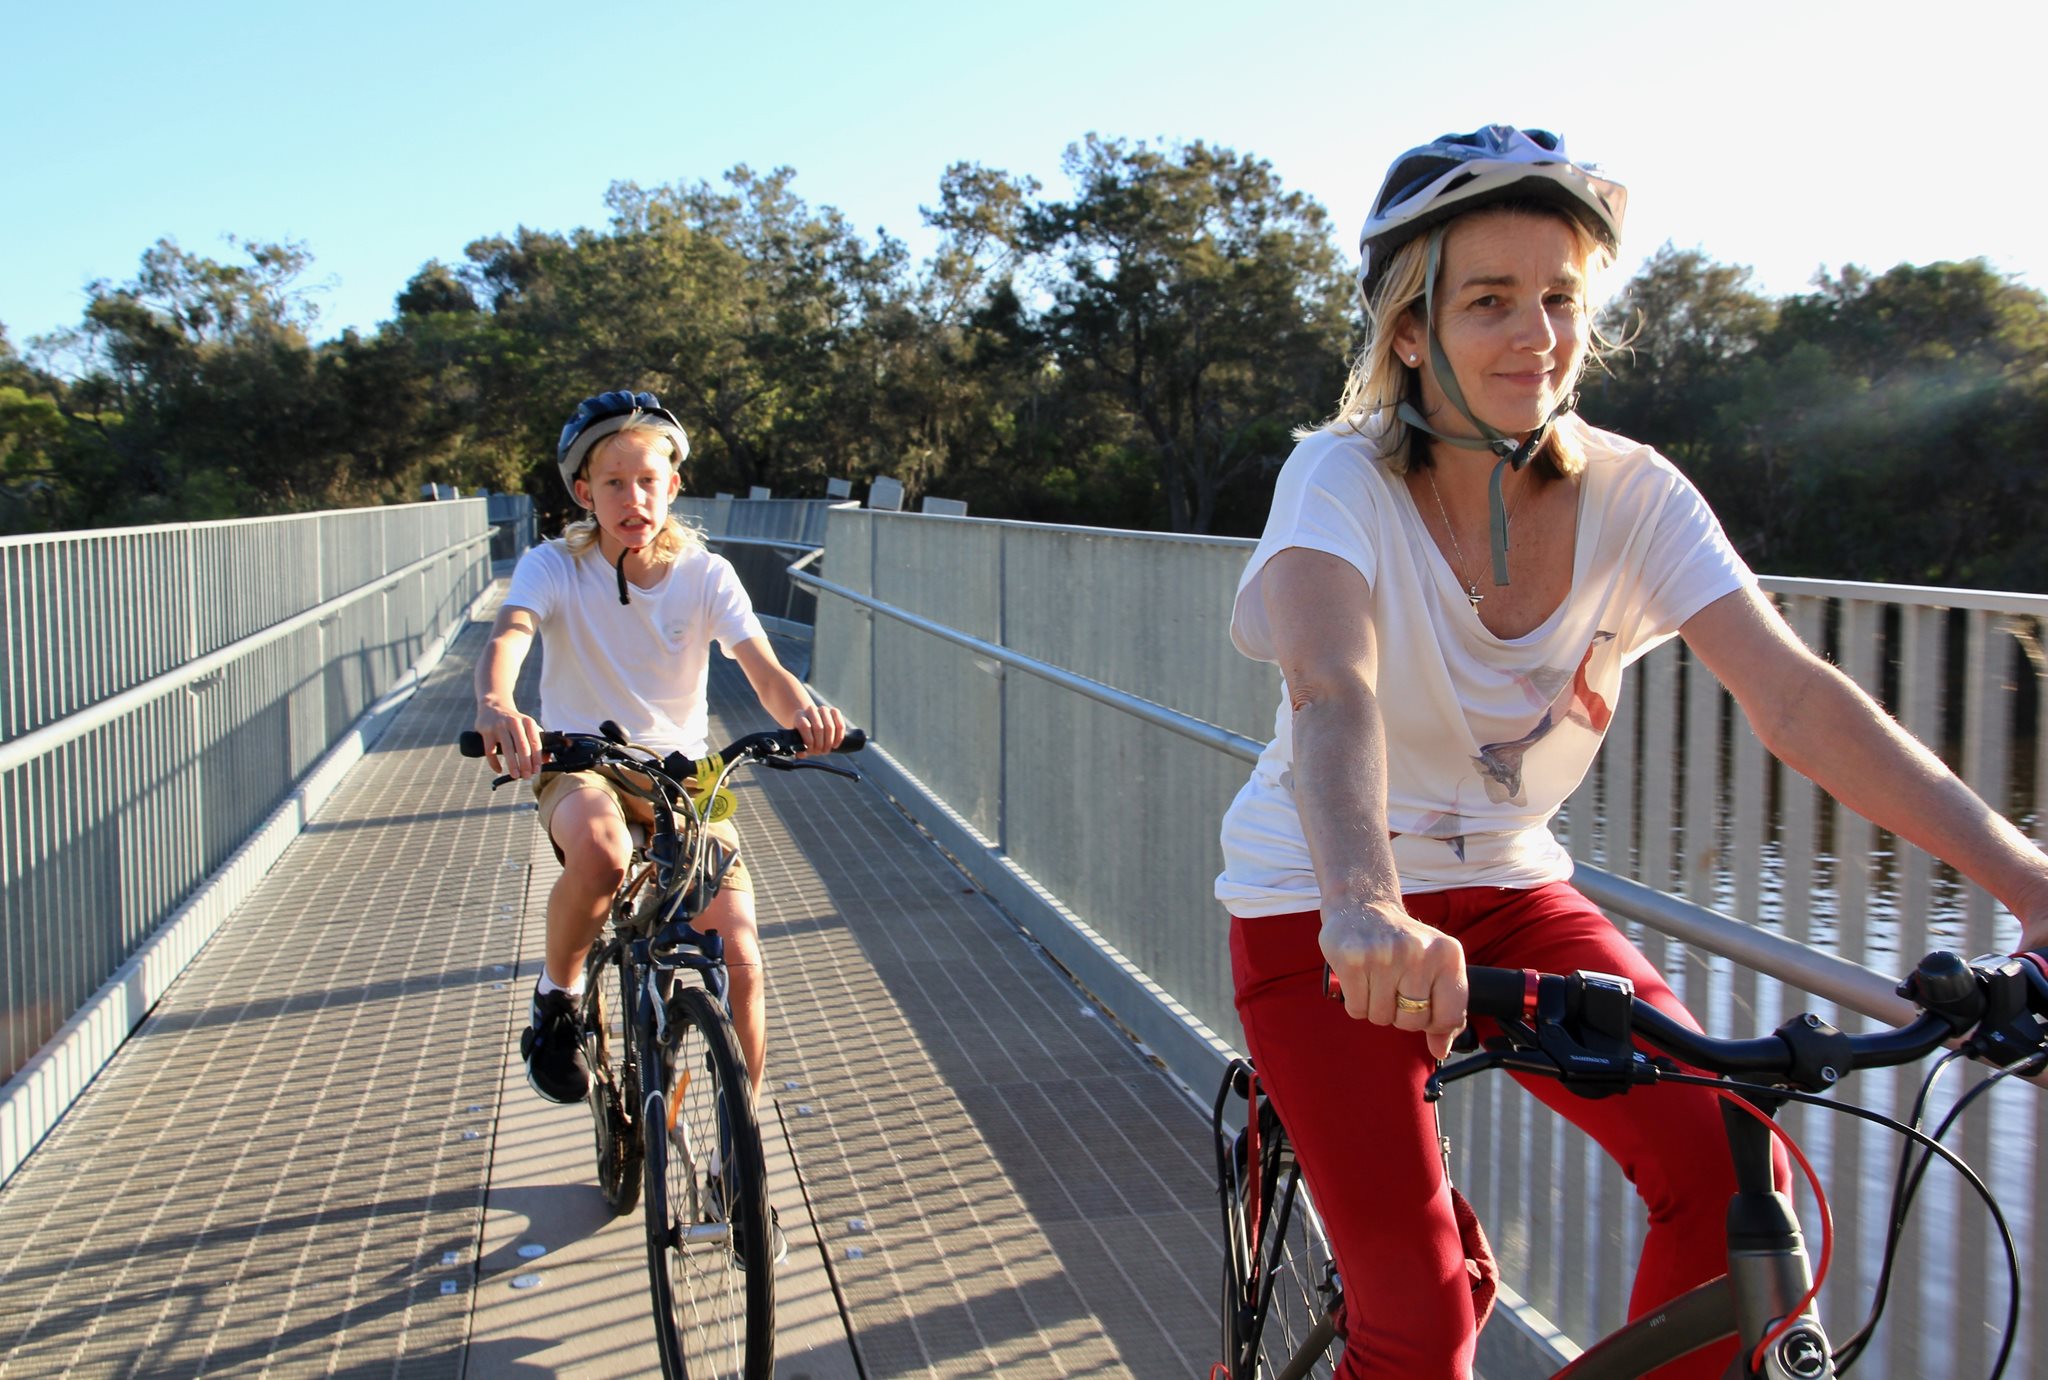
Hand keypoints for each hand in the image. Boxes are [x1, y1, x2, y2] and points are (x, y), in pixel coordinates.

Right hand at [475, 700, 544, 778]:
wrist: (493, 707)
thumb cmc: (515, 722)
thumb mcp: (527, 727)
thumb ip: (537, 741)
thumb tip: (548, 760)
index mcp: (528, 722)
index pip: (535, 742)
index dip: (537, 758)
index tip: (537, 771)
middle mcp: (514, 722)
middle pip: (522, 746)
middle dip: (525, 763)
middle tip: (527, 776)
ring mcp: (499, 726)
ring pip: (507, 749)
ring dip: (512, 765)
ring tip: (515, 776)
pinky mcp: (486, 731)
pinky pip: (490, 751)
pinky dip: (494, 763)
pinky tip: (499, 770)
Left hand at [791, 701, 846, 754]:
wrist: (811, 724)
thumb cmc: (804, 736)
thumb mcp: (798, 741)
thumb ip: (798, 748)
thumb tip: (802, 754)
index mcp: (799, 715)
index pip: (805, 727)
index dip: (809, 741)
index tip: (811, 750)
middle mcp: (811, 710)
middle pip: (818, 728)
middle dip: (820, 743)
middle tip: (820, 752)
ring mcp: (823, 710)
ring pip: (830, 727)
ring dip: (829, 742)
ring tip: (826, 750)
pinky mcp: (834, 712)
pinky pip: (840, 725)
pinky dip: (839, 737)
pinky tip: (835, 745)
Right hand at [1322, 901, 1468, 1060]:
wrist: (1363, 905)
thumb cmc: (1402, 943)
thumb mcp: (1434, 966)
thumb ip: (1445, 1008)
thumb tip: (1441, 1049)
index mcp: (1447, 954)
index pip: (1449, 1016)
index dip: (1433, 1022)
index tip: (1422, 1007)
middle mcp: (1418, 952)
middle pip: (1413, 1022)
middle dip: (1400, 1014)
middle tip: (1393, 987)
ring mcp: (1384, 955)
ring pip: (1382, 1018)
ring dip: (1376, 1007)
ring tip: (1375, 979)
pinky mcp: (1353, 959)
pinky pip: (1357, 1010)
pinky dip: (1356, 1002)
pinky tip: (1359, 979)